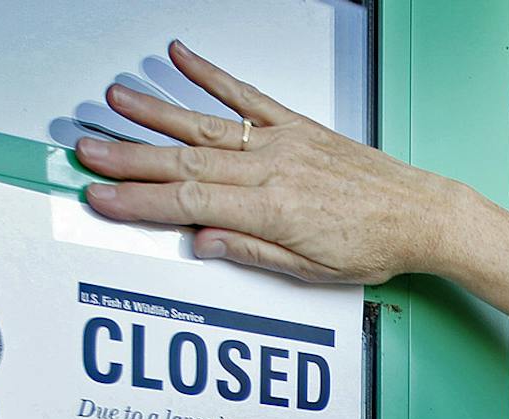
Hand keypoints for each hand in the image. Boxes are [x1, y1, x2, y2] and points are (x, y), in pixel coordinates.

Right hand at [74, 40, 462, 284]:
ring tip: (114, 102)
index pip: (188, 204)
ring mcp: (282, 141)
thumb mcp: (310, 271)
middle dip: (130, 158)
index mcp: (272, 210)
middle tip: (88, 153)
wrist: (420, 214)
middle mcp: (273, 168)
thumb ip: (251, 250)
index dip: (139, 202)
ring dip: (155, 113)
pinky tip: (182, 57)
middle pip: (185, 162)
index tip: (102, 197)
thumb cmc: (374, 245)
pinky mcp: (296, 125)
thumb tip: (202, 242)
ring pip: (205, 125)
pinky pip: (247, 96)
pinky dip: (211, 74)